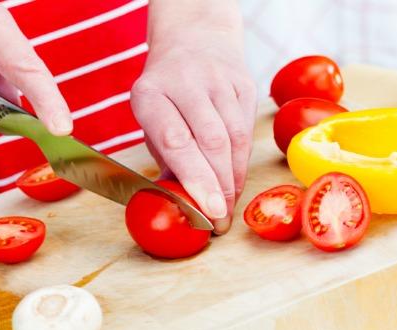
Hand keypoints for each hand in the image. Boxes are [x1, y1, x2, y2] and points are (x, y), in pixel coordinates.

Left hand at [131, 28, 256, 233]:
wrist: (194, 40)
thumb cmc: (167, 95)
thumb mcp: (152, 123)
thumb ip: (166, 162)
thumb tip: (180, 206)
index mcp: (149, 94)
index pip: (176, 141)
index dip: (196, 179)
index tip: (209, 211)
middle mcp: (184, 82)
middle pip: (211, 143)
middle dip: (218, 188)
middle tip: (220, 221)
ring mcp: (217, 80)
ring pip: (235, 139)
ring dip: (233, 180)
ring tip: (227, 206)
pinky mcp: (243, 83)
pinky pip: (247, 131)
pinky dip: (242, 163)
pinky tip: (235, 181)